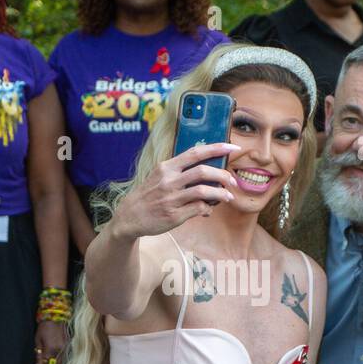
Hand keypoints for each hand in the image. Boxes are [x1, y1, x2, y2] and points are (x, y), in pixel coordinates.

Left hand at [34, 320, 67, 363]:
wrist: (56, 316)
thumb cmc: (44, 327)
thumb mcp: (38, 341)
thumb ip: (38, 356)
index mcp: (51, 349)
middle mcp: (60, 350)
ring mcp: (67, 348)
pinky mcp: (70, 346)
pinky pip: (66, 358)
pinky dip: (60, 361)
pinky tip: (56, 360)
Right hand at [111, 143, 240, 239]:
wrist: (129, 216)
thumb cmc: (149, 195)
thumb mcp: (159, 176)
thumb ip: (181, 171)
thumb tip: (207, 170)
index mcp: (166, 167)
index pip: (195, 153)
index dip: (217, 148)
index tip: (233, 147)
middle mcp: (169, 181)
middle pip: (202, 171)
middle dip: (222, 175)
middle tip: (232, 180)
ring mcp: (171, 199)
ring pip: (203, 191)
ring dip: (220, 194)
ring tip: (228, 196)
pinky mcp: (174, 215)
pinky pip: (198, 209)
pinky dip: (208, 208)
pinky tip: (208, 209)